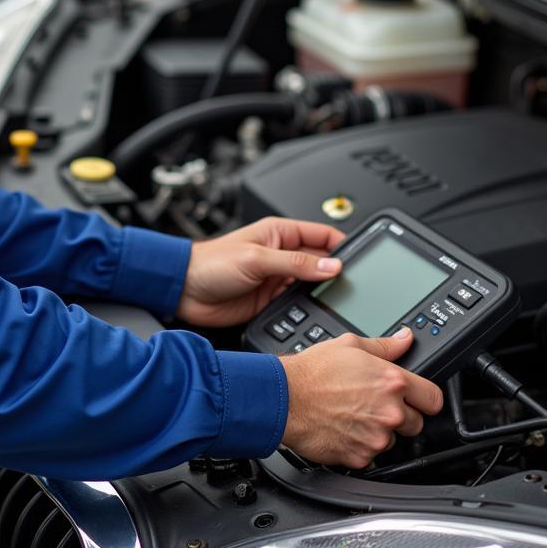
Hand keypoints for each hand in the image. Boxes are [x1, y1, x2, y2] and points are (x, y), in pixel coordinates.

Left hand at [176, 217, 344, 326]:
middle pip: (321, 262)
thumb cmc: (210, 263)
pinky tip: (318, 314)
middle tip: (356, 286)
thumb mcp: (257, 258)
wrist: (183, 290)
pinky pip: (297, 305)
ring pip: (311, 286)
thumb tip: (332, 265)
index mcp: (280, 233)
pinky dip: (308, 310)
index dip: (343, 245)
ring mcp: (277, 279)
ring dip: (323, 293)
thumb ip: (296, 263)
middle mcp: (281, 255)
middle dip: (338, 272)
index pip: (322, 234)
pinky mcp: (271, 302)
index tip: (362, 259)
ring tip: (341, 302)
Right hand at [279, 328, 443, 467]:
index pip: (434, 399)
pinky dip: (361, 446)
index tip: (417, 398)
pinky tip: (344, 429)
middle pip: (416, 424)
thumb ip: (386, 346)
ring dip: (379, 432)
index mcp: (392, 382)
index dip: (425, 398)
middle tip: (376, 405)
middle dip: (401, 416)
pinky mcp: (361, 457)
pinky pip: (371, 456)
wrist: (284, 398)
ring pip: (392, 441)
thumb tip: (405, 339)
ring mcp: (376, 438)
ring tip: (354, 415)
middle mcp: (389, 412)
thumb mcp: (350, 345)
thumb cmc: (312, 371)